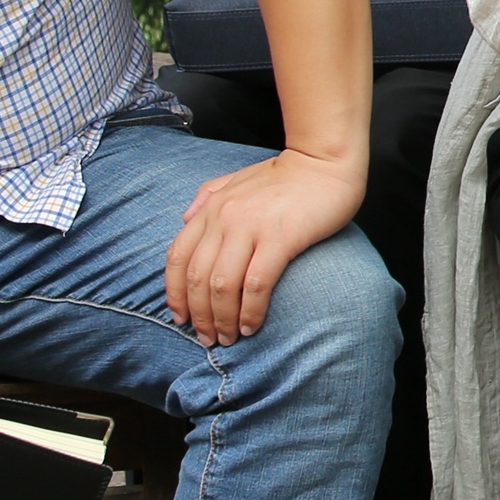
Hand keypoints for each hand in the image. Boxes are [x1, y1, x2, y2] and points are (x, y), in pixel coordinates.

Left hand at [164, 147, 367, 341]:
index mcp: (211, 208)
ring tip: (228, 338)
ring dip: (221, 319)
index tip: (181, 318)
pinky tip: (251, 325)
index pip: (177, 258)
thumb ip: (206, 196)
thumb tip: (185, 218)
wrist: (325, 161)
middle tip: (207, 338)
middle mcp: (224, 218)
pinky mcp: (281, 238)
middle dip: (199, 315)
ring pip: (222, 286)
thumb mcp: (237, 179)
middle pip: (197, 278)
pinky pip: (256, 284)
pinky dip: (250, 311)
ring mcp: (251, 228)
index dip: (174, 294)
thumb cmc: (285, 174)